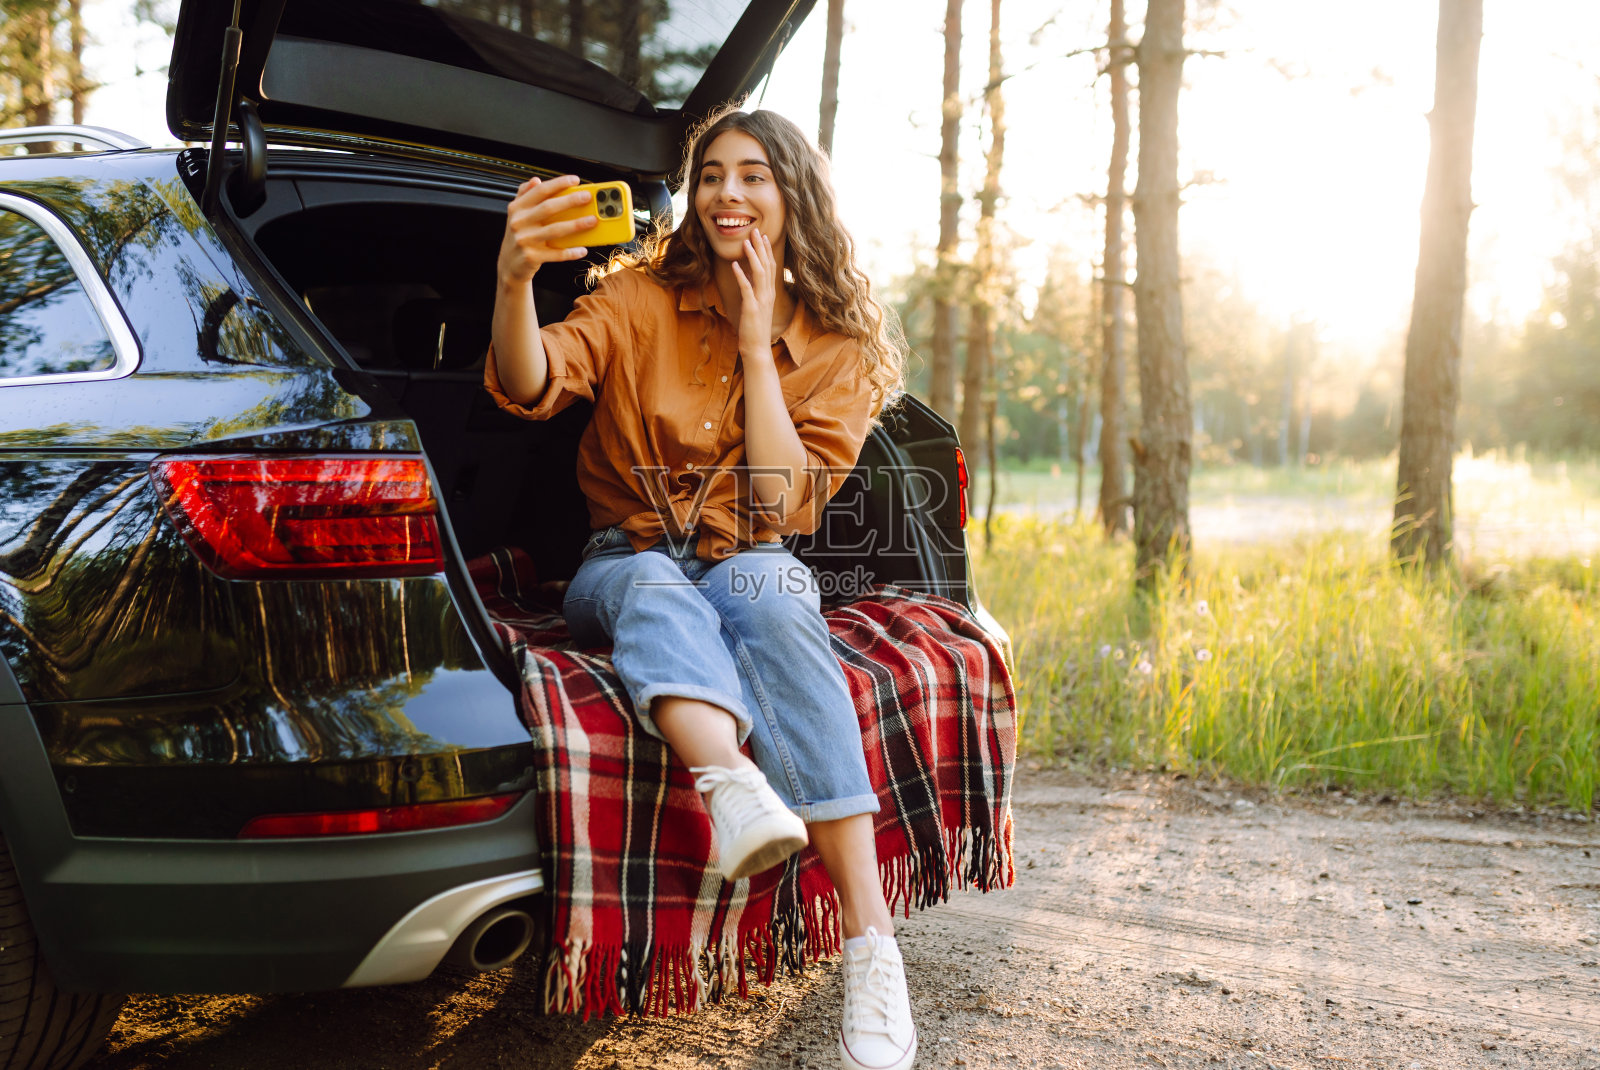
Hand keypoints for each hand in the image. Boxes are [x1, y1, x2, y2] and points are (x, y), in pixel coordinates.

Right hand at [497, 175, 596, 284]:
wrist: (509, 264)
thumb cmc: (519, 236)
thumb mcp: (516, 214)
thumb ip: (525, 195)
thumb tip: (536, 180)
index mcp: (517, 208)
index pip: (540, 191)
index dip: (558, 184)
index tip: (575, 180)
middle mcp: (519, 222)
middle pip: (548, 208)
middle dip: (570, 201)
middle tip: (588, 197)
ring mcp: (525, 240)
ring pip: (555, 230)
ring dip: (576, 225)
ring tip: (592, 221)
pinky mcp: (531, 257)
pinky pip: (556, 254)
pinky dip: (571, 252)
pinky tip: (583, 249)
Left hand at [730, 232, 778, 360]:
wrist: (757, 348)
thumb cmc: (754, 329)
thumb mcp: (755, 306)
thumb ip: (754, 290)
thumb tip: (747, 276)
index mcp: (769, 292)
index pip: (770, 267)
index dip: (766, 251)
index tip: (762, 237)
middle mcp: (768, 294)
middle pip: (767, 265)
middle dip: (761, 247)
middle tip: (755, 231)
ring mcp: (761, 300)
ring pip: (759, 273)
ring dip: (753, 256)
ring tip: (746, 242)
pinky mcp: (752, 307)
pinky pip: (746, 287)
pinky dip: (741, 275)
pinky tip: (735, 264)